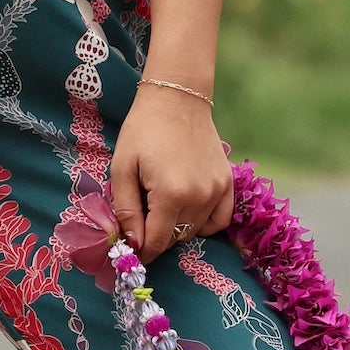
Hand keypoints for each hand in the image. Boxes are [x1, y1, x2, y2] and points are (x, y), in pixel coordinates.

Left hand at [111, 83, 233, 262]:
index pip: (157, 242)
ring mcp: (218, 191)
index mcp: (171, 195)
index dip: (142, 251)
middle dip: (156, 236)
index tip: (131, 251)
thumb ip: (126, 209)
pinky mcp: (228, 183)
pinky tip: (187, 211)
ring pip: (195, 231)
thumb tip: (133, 243)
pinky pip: (220, 220)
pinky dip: (204, 224)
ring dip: (176, 228)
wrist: (177, 98)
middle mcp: (199, 197)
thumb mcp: (122, 168)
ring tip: (161, 204)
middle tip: (141, 218)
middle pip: (175, 238)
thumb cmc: (143, 130)